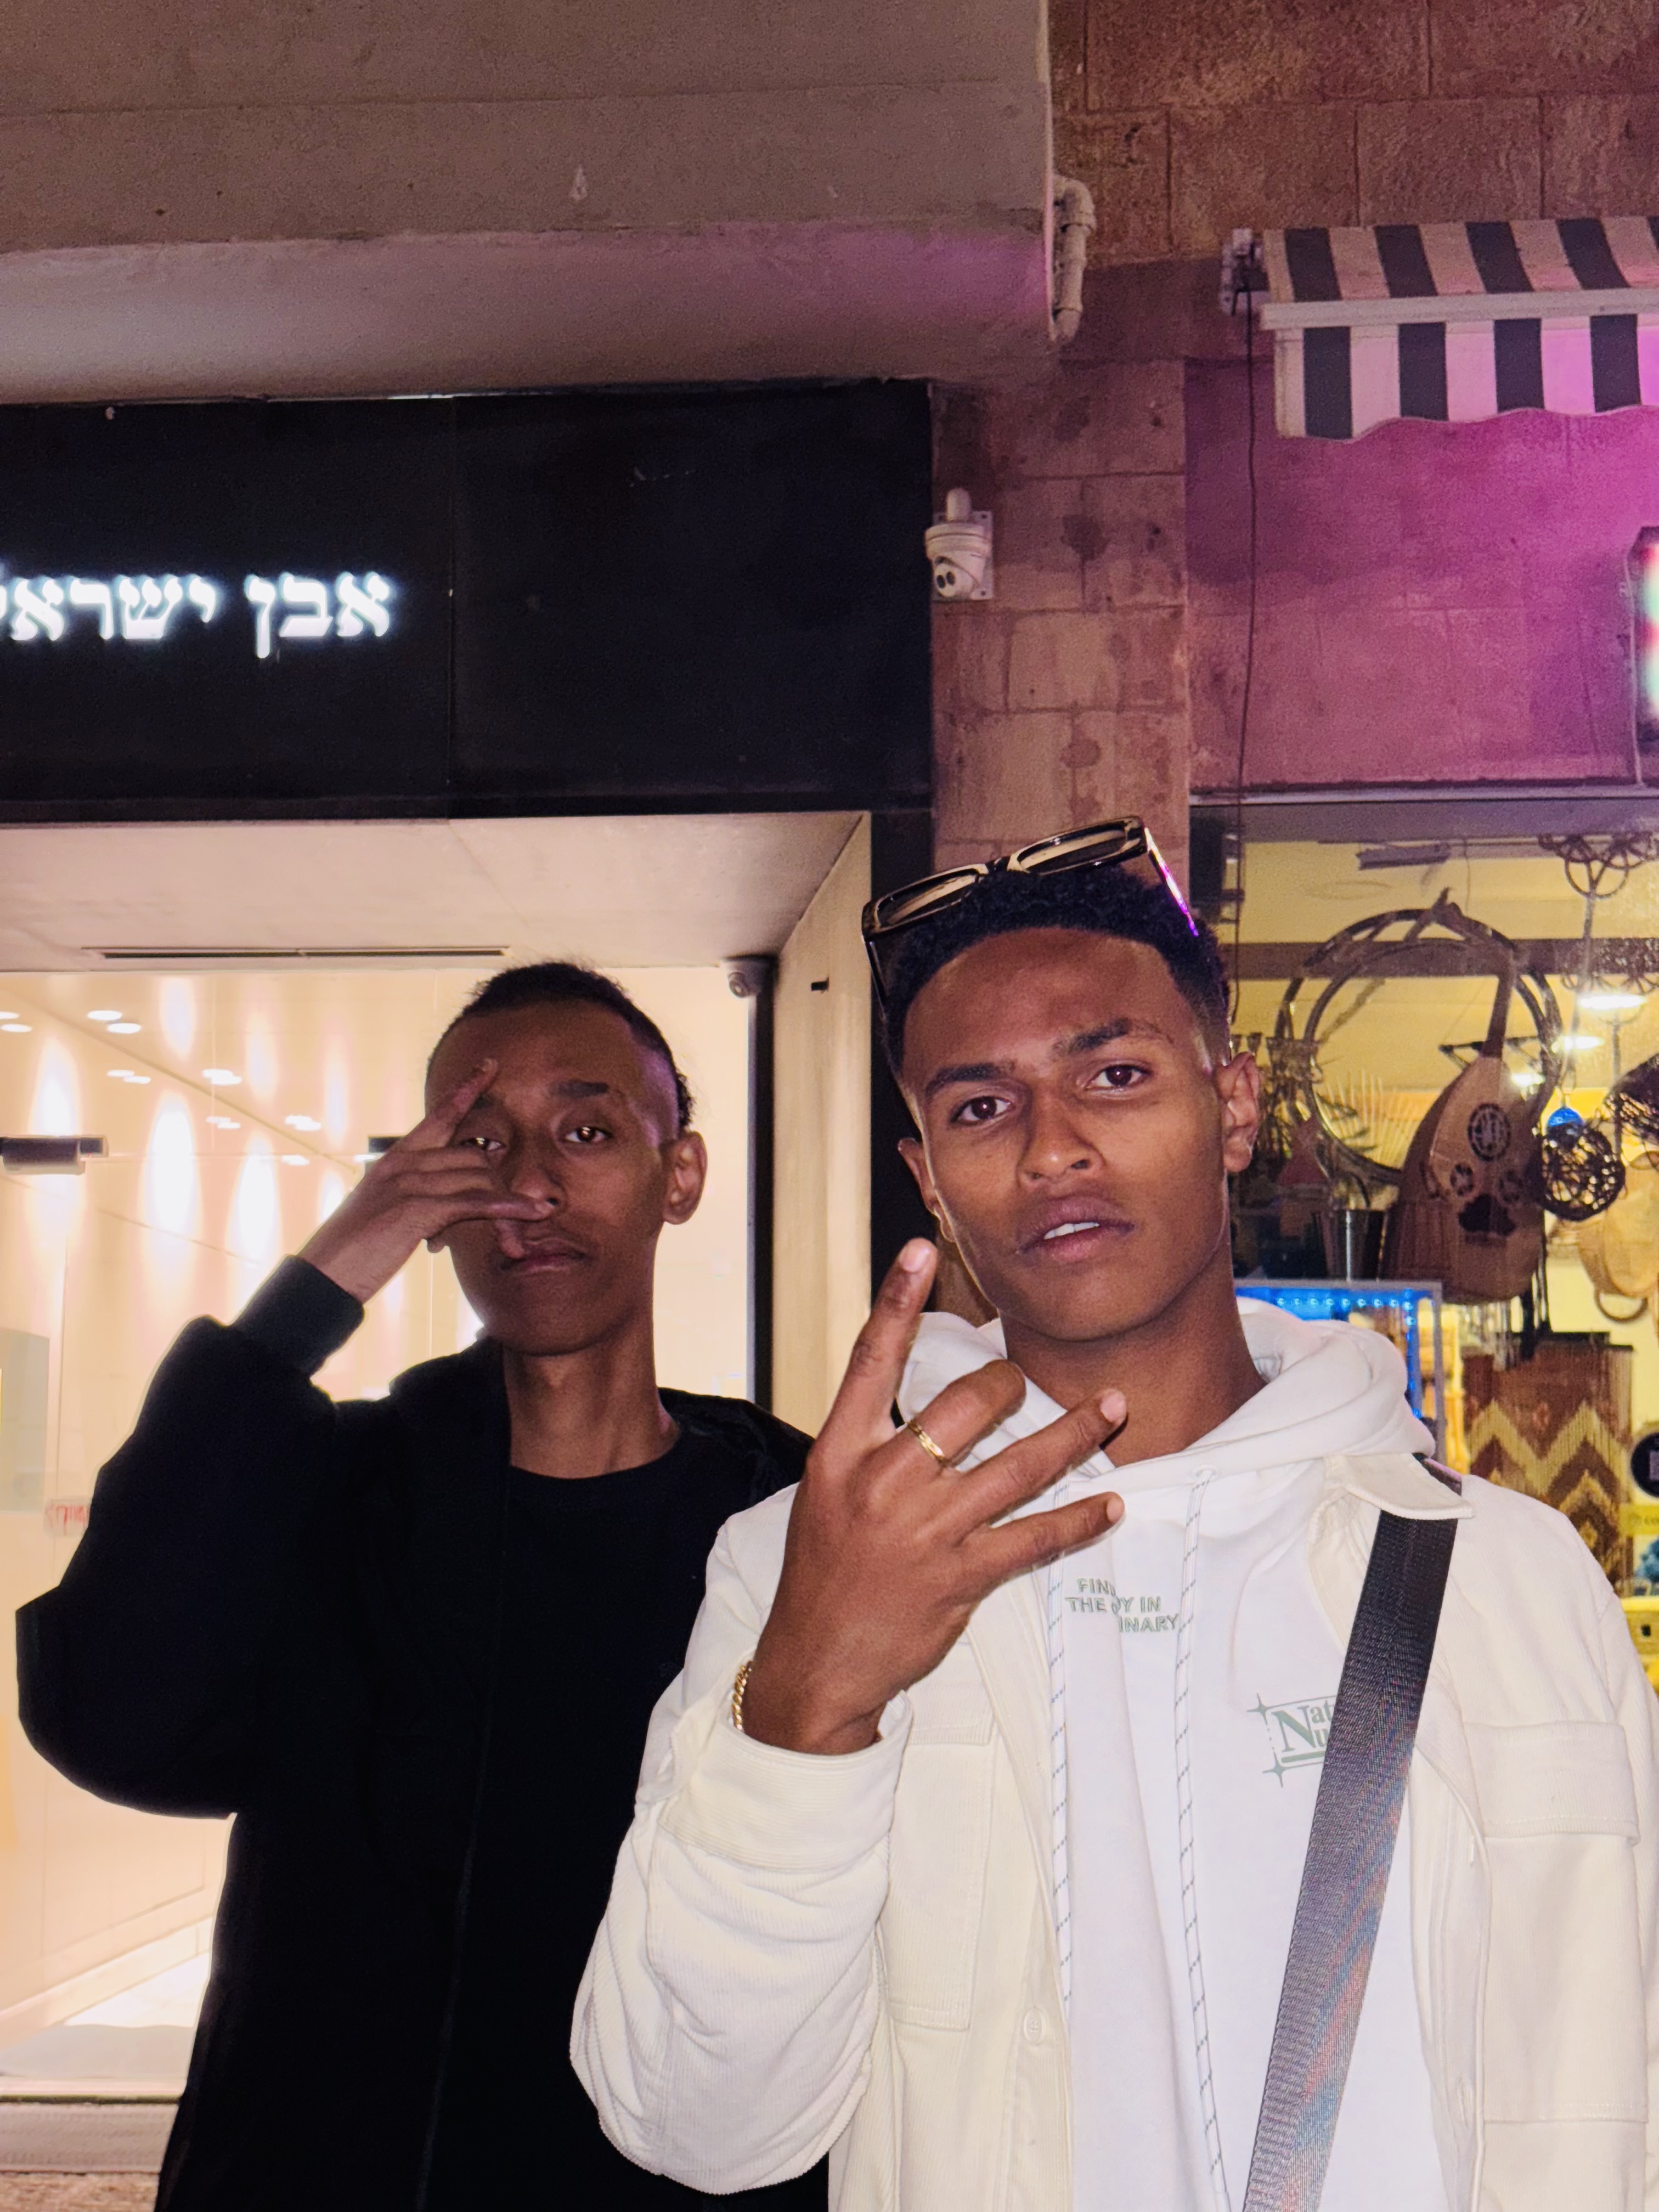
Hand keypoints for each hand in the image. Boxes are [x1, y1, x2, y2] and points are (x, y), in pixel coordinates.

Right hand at [299, 1061, 549, 1304]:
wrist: (324, 1276)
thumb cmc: (356, 1249)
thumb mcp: (388, 1212)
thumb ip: (420, 1197)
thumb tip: (455, 1205)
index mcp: (396, 1158)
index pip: (439, 1114)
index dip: (467, 1089)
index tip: (490, 1065)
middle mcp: (404, 1163)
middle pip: (475, 1156)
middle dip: (500, 1190)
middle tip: (513, 1230)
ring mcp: (409, 1182)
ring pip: (480, 1178)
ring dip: (508, 1212)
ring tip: (516, 1245)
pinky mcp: (416, 1208)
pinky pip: (475, 1202)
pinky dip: (507, 1210)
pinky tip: (530, 1214)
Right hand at [742, 1240, 1124, 1755]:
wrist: (817, 1660)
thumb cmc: (824, 1571)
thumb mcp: (827, 1493)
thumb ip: (872, 1445)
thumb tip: (930, 1404)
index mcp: (840, 1453)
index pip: (871, 1361)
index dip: (897, 1301)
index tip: (921, 1248)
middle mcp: (883, 1482)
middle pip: (963, 1405)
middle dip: (1009, 1384)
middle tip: (1030, 1381)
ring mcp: (925, 1531)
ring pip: (1016, 1466)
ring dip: (1073, 1436)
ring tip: (1111, 1409)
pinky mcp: (961, 1577)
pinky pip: (1035, 1537)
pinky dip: (1079, 1519)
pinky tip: (1110, 1505)